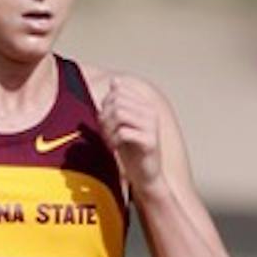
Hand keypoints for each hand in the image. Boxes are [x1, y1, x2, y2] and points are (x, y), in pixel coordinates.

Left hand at [98, 77, 163, 196]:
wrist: (146, 176)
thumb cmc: (132, 151)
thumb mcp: (122, 124)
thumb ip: (118, 104)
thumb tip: (115, 80)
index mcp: (145, 105)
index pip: (119, 91)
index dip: (105, 105)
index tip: (104, 122)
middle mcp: (151, 112)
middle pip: (118, 101)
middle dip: (105, 117)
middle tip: (104, 133)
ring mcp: (152, 126)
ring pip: (120, 114)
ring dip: (108, 128)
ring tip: (109, 140)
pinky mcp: (149, 141)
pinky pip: (123, 132)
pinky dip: (113, 140)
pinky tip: (114, 148)